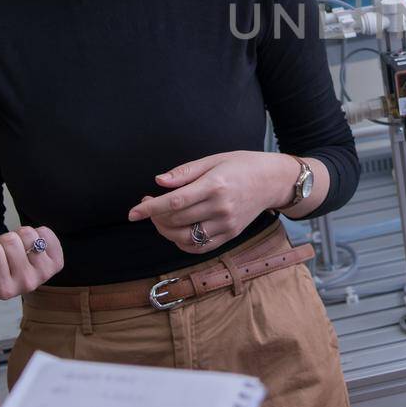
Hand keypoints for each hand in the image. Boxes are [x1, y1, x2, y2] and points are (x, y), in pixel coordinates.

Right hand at [0, 226, 64, 324]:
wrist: (9, 263)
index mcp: (3, 290)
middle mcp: (26, 285)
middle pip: (11, 241)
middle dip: (4, 240)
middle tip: (5, 253)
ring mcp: (44, 274)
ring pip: (29, 235)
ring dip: (21, 236)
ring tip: (18, 250)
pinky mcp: (57, 263)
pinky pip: (46, 233)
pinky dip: (38, 232)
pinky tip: (32, 246)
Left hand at [127, 150, 293, 251]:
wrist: (273, 181)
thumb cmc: (242, 165)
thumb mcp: (214, 159)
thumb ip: (185, 172)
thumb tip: (158, 181)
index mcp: (215, 185)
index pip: (175, 202)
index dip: (150, 209)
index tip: (133, 212)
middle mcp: (221, 208)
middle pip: (177, 221)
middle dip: (155, 216)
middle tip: (148, 204)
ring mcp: (226, 224)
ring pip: (185, 238)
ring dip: (165, 231)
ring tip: (161, 218)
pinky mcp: (230, 235)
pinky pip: (199, 247)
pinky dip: (182, 243)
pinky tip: (177, 230)